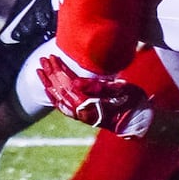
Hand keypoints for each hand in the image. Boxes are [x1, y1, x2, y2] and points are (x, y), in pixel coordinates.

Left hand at [37, 56, 153, 136]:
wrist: (137, 122)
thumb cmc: (133, 103)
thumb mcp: (121, 90)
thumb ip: (98, 87)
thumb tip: (75, 83)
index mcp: (90, 104)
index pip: (69, 84)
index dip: (60, 70)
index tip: (53, 57)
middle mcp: (81, 111)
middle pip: (61, 90)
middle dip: (51, 73)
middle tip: (43, 59)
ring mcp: (80, 115)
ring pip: (58, 98)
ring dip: (49, 83)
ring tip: (40, 71)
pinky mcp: (82, 116)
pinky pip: (62, 107)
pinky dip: (53, 98)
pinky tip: (48, 90)